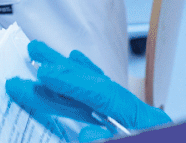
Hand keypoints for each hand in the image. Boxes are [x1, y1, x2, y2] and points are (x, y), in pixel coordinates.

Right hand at [7, 40, 169, 140]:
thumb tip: (88, 131)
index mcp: (150, 125)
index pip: (106, 97)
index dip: (73, 84)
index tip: (43, 74)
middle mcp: (146, 119)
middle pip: (101, 85)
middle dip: (65, 70)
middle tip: (34, 54)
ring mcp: (141, 123)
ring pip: (102, 90)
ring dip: (71, 73)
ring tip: (46, 56)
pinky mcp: (134, 130)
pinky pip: (108, 102)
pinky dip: (91, 83)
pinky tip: (80, 67)